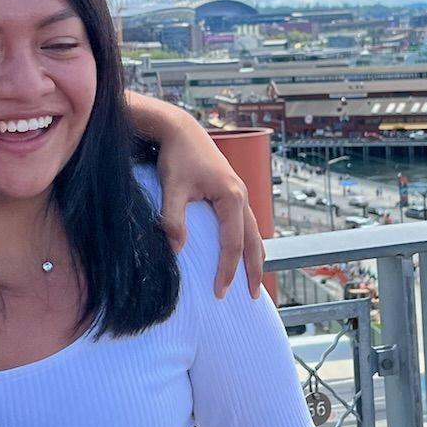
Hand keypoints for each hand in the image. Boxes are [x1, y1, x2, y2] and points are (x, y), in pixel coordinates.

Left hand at [151, 117, 266, 298]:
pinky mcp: (232, 191)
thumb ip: (174, 218)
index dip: (227, 270)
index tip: (220, 293)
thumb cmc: (176, 157)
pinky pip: (246, 223)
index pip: (233, 244)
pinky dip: (247, 241)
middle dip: (254, 270)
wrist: (180, 129)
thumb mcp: (172, 187)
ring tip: (253, 280)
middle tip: (252, 297)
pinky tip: (242, 252)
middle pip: (253, 241)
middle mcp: (241, 196)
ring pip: (253, 232)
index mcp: (231, 197)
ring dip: (254, 257)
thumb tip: (177, 250)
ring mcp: (240, 193)